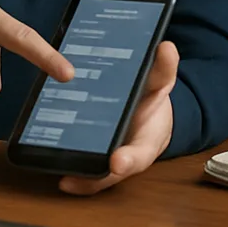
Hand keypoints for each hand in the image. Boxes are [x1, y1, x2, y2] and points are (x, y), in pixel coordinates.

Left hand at [59, 41, 178, 195]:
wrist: (151, 115)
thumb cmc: (152, 100)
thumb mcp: (162, 82)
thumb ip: (164, 67)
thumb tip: (167, 46)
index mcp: (148, 138)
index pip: (140, 152)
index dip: (128, 159)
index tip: (118, 162)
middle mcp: (129, 153)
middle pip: (113, 170)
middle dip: (101, 174)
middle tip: (81, 174)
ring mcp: (112, 158)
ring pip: (100, 175)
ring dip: (84, 179)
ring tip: (65, 176)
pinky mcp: (98, 157)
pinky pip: (89, 172)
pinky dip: (77, 180)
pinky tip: (60, 177)